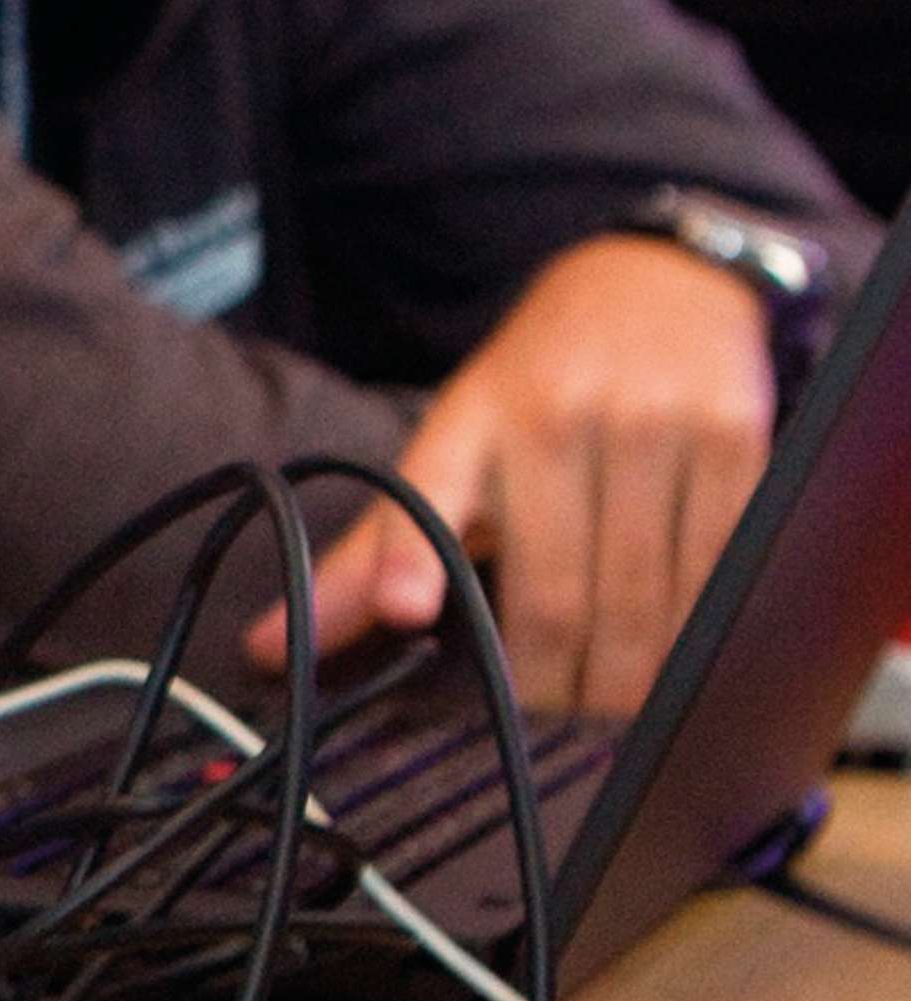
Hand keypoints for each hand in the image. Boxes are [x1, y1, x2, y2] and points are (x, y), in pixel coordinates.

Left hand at [257, 237, 774, 718]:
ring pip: (642, 593)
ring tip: (611, 702)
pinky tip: (679, 653)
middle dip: (552, 682)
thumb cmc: (540, 384)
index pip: (429, 495)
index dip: (410, 557)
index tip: (405, 607)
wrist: (657, 282)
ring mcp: (647, 422)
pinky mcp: (731, 436)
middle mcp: (554, 416)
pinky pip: (716, 566)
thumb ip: (373, 554)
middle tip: (549, 718)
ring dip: (627, 673)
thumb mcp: (453, 445)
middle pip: (556, 591)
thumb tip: (269, 650)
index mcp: (471, 420)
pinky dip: (695, 629)